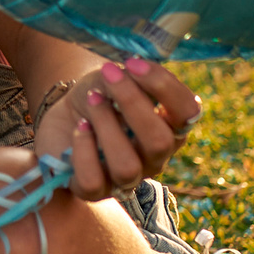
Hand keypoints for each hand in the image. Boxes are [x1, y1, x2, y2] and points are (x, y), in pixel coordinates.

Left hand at [35, 58, 201, 199]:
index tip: (132, 62)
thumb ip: (130, 76)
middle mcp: (155, 158)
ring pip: (126, 166)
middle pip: (159, 142)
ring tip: (92, 100)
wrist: (65, 116)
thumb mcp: (113, 78)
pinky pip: (93, 182)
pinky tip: (79, 128)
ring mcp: (126, 179)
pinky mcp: (93, 190)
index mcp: (170, 127)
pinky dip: (83, 151)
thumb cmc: (99, 96)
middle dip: (131, 101)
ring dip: (106, 125)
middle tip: (108, 74)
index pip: (188, 112)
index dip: (165, 86)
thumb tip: (133, 70)